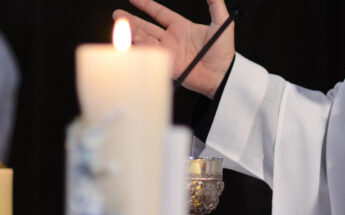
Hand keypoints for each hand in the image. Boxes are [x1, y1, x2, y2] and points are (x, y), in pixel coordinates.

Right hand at [113, 0, 234, 97]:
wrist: (223, 75)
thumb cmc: (224, 51)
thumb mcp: (222, 24)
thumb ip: (216, 5)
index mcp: (182, 26)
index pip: (159, 13)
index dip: (146, 4)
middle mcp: (173, 38)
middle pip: (146, 26)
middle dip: (131, 20)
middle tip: (117, 15)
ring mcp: (169, 52)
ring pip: (145, 39)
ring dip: (133, 32)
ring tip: (121, 25)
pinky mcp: (167, 65)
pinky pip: (150, 54)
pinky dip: (140, 48)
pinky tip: (132, 41)